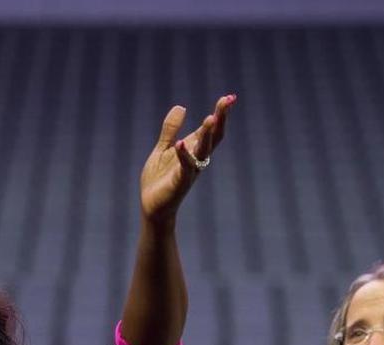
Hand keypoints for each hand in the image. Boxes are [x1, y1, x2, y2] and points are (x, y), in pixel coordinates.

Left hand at [139, 94, 234, 223]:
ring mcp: (190, 171)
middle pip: (213, 137)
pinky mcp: (179, 182)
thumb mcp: (163, 149)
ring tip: (210, 118)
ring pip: (203, 151)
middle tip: (227, 101)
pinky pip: (184, 167)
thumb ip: (171, 129)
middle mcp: (197, 159)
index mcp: (193, 149)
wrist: (153, 207)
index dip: (220, 113)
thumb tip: (181, 106)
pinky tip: (181, 143)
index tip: (230, 97)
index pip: (210, 129)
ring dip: (207, 135)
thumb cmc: (160, 180)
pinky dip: (183, 155)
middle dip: (220, 119)